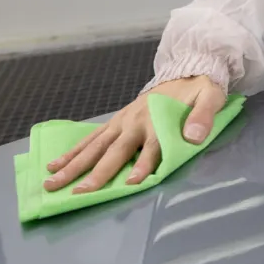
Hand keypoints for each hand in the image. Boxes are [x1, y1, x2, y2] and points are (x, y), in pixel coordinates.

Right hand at [43, 75, 225, 193]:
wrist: (188, 70)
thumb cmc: (200, 91)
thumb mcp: (211, 98)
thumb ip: (203, 117)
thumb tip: (193, 137)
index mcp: (158, 121)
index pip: (150, 149)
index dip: (142, 167)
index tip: (130, 184)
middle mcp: (135, 123)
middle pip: (113, 153)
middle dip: (95, 174)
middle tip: (76, 194)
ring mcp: (122, 122)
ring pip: (94, 147)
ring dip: (73, 165)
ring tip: (52, 182)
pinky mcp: (116, 121)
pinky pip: (91, 138)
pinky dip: (73, 152)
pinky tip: (56, 164)